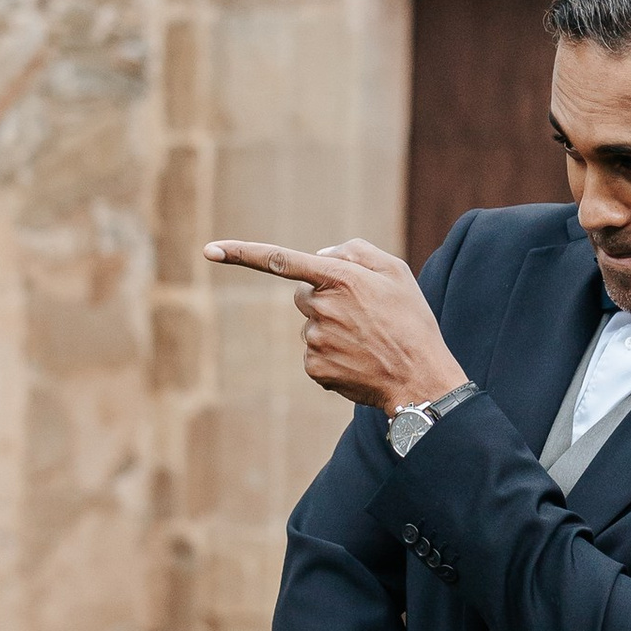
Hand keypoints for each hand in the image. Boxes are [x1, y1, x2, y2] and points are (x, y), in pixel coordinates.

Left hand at [205, 235, 463, 415]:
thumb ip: (355, 251)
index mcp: (341, 278)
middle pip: (302, 295)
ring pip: (309, 325)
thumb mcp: (396, 272)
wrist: (421, 380)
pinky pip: (313, 353)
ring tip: (366, 342)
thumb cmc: (411, 322)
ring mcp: (316, 340)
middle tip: (361, 314)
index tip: (209, 250)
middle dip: (323, 298)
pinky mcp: (315, 368)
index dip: (242, 253)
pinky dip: (331, 355)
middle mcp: (323, 307)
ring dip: (331, 328)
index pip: (282, 260)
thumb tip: (318, 253)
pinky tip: (357, 361)